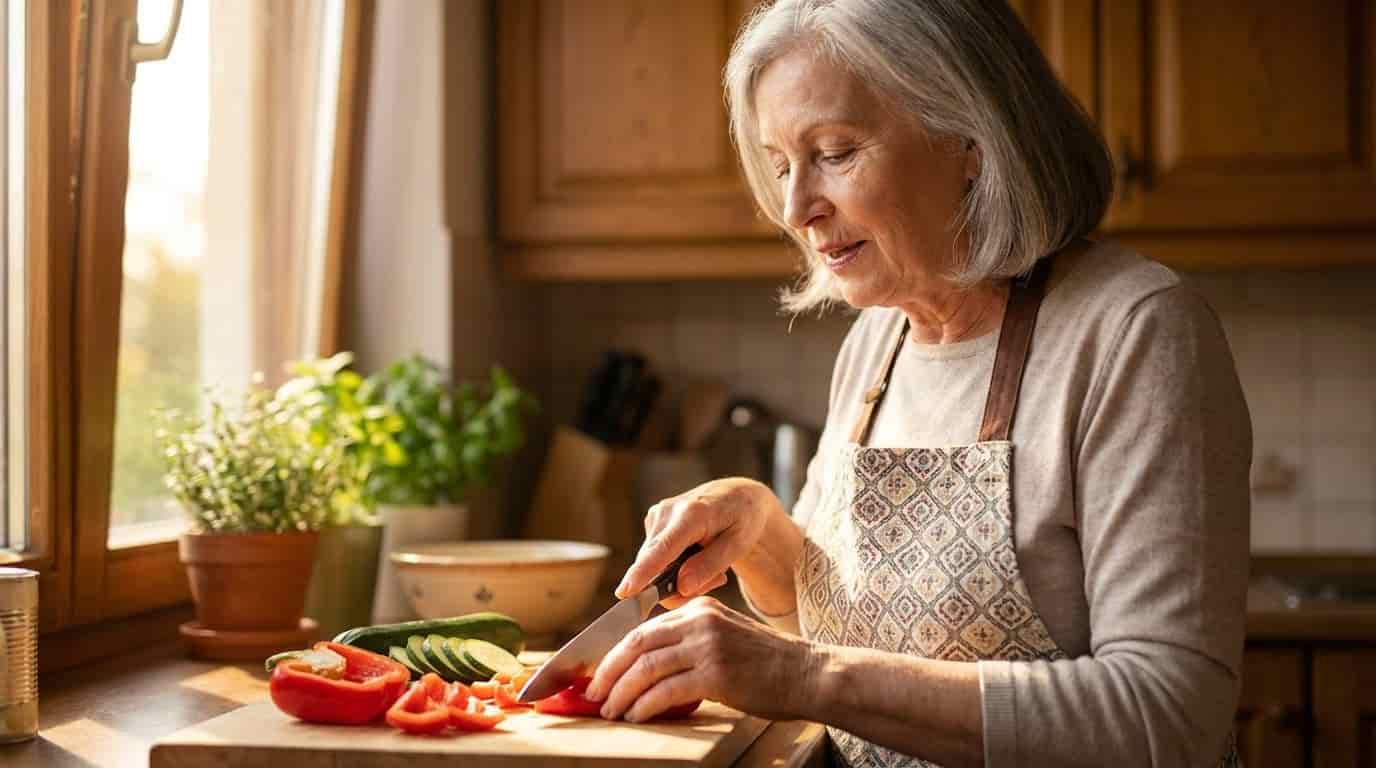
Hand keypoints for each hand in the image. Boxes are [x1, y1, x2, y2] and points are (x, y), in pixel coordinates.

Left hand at [585, 596, 815, 721]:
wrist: (808, 673)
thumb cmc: (767, 664)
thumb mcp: (725, 637)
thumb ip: (691, 640)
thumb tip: (648, 665)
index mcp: (699, 609)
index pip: (643, 628)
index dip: (615, 653)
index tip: (600, 674)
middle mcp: (699, 621)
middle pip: (637, 644)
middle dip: (609, 672)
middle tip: (594, 694)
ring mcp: (707, 646)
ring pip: (646, 668)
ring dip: (622, 693)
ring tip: (611, 711)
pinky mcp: (716, 673)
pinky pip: (667, 690)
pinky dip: (645, 706)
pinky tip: (637, 717)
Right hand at [617, 478, 778, 606]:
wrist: (736, 496)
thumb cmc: (742, 519)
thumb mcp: (739, 544)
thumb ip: (710, 565)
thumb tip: (682, 587)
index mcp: (692, 513)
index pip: (663, 548)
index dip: (643, 572)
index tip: (626, 592)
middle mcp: (667, 512)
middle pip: (655, 565)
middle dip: (679, 586)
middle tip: (716, 580)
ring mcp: (656, 516)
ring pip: (654, 566)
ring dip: (679, 577)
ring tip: (711, 567)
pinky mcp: (652, 523)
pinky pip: (655, 560)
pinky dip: (673, 568)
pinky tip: (695, 557)